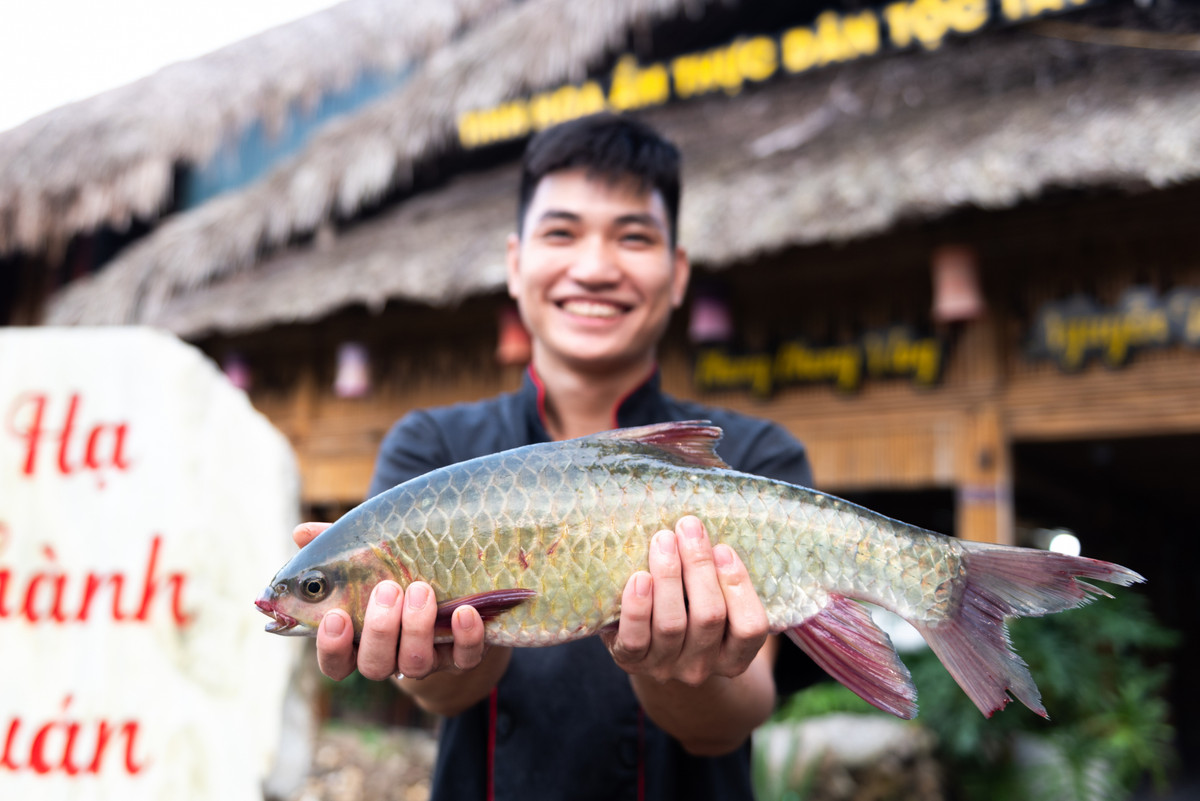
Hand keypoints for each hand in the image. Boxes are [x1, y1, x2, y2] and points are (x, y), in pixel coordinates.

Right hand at [290, 523, 487, 681]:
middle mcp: (390, 659)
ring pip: (416, 663)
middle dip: (380, 628)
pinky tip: (465, 611)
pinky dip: (466, 637)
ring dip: (417, 627)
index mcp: (360, 643)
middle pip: (375, 665)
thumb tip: (301, 533)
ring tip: (422, 589)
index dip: (332, 647)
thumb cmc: (396, 578)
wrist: (450, 597)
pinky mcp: (461, 657)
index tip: (337, 616)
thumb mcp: (366, 561)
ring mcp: (426, 660)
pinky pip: (464, 658)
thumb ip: (334, 550)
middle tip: (389, 589)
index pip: (335, 663)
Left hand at [601, 516, 769, 686]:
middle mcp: (703, 667)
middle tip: (688, 527)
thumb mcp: (712, 599)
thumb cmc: (686, 609)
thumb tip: (704, 532)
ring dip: (669, 575)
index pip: (750, 627)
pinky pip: (636, 638)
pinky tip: (639, 577)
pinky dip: (638, 607)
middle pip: (709, 616)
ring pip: (672, 624)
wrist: (645, 647)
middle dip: (699, 565)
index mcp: (734, 656)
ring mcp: (666, 667)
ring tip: (664, 540)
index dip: (739, 585)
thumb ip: (717, 576)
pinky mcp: (632, 662)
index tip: (723, 548)